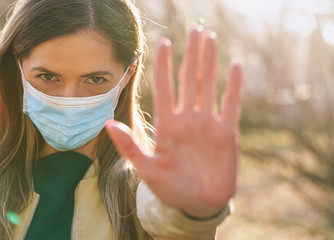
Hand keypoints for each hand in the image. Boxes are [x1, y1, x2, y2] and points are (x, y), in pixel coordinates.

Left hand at [105, 26, 242, 217]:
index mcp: (167, 124)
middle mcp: (187, 118)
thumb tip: (106, 123)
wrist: (196, 204)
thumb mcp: (146, 167)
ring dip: (209, 61)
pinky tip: (235, 64)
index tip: (162, 42)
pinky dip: (234, 86)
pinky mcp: (227, 133)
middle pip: (188, 79)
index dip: (163, 64)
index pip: (164, 86)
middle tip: (195, 28)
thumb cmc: (169, 188)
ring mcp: (207, 123)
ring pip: (208, 85)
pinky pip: (231, 104)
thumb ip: (129, 145)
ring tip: (210, 37)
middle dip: (191, 54)